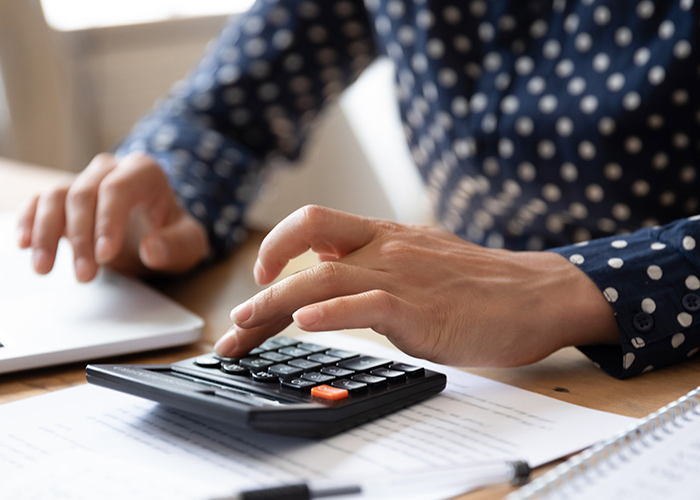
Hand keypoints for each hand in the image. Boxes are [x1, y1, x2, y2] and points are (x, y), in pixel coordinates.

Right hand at [17, 152, 208, 281]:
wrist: (157, 230)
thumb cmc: (172, 234)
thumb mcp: (189, 244)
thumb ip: (177, 246)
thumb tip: (152, 250)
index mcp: (143, 172)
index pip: (118, 188)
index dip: (107, 221)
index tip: (105, 256)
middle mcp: (109, 170)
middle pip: (83, 194)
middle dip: (81, 238)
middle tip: (84, 276)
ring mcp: (83, 181)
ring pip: (54, 197)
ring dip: (45, 233)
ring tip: (44, 269)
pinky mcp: (63, 199)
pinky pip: (38, 202)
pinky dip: (28, 221)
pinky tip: (23, 245)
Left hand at [215, 205, 617, 366]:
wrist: (537, 295)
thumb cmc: (481, 285)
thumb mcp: (419, 260)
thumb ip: (376, 265)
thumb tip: (332, 276)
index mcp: (383, 235)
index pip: (313, 227)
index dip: (276, 247)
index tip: (258, 276)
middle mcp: (385, 248)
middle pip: (305, 248)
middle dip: (262, 286)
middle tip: (236, 322)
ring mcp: (400, 276)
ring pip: (322, 278)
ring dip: (275, 303)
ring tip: (246, 327)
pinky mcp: (418, 309)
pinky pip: (364, 304)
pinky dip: (330, 314)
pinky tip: (306, 324)